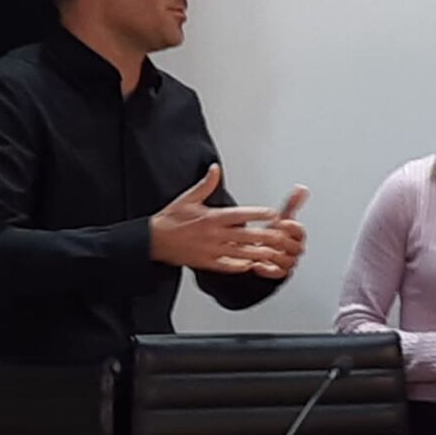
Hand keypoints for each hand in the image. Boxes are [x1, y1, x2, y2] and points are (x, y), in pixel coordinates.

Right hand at [151, 165, 295, 273]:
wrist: (152, 240)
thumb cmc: (170, 219)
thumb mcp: (188, 198)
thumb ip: (206, 184)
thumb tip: (215, 168)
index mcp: (211, 217)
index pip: (240, 214)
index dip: (259, 214)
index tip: (274, 214)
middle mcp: (213, 234)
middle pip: (246, 235)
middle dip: (266, 236)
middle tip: (283, 236)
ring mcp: (211, 250)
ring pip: (240, 252)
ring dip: (258, 253)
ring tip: (274, 253)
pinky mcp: (206, 262)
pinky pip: (228, 265)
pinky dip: (241, 265)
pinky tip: (253, 265)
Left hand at [220, 184, 308, 278]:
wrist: (265, 251)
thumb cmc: (274, 233)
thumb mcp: (281, 217)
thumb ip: (291, 204)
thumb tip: (301, 188)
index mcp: (298, 235)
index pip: (300, 231)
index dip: (292, 227)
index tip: (281, 222)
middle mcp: (296, 249)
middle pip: (295, 247)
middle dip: (281, 241)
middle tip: (268, 236)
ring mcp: (288, 261)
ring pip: (287, 260)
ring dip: (274, 255)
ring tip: (261, 250)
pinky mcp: (280, 273)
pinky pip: (278, 273)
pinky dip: (268, 270)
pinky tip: (256, 264)